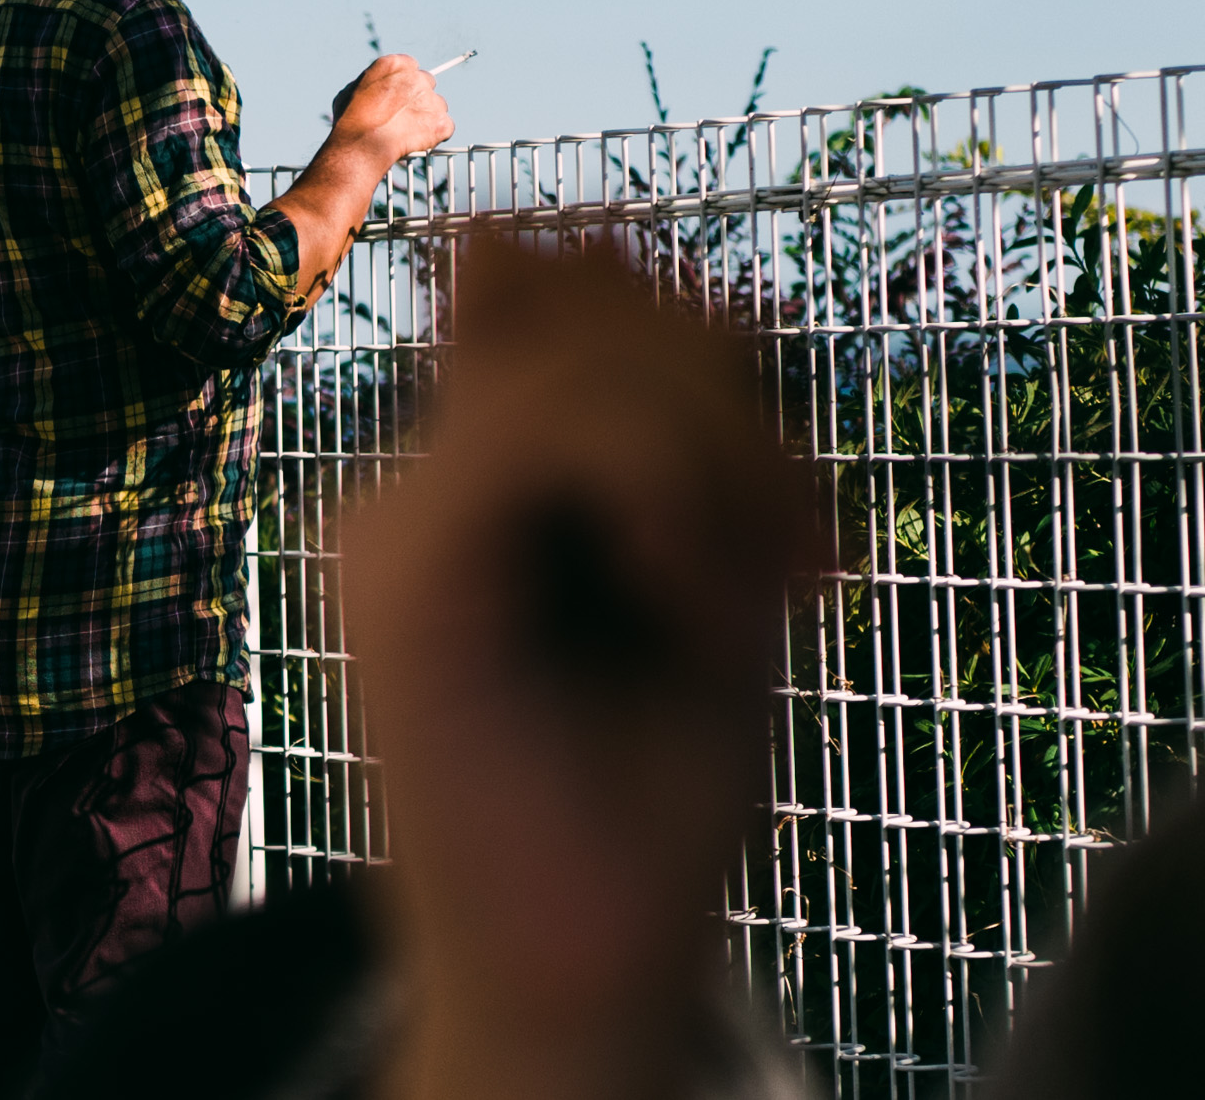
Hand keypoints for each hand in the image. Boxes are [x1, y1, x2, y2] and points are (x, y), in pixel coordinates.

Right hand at [328, 53, 455, 164]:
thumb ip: (373, 84)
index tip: (398, 97)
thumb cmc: (351, 120)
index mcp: (396, 65)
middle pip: (427, 84)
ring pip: (437, 106)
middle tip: (404, 116)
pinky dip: (436, 136)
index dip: (404, 84)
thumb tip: (377, 89)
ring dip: (427, 117)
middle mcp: (418, 77)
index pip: (410, 67)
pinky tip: (418, 141)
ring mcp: (432, 99)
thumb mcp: (352, 89)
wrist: (362, 144)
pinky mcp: (442, 122)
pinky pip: (445, 127)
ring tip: (407, 132)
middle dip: (418, 99)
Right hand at [348, 236, 822, 1099]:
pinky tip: (687, 602)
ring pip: (592, 355)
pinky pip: (555, 431)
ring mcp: (394, 521)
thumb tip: (548, 230)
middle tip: (809, 551)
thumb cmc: (652, 784)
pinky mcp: (404, 577)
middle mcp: (414, 476)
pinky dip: (666, 497)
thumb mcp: (701, 552)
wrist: (594, 974)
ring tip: (752, 594)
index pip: (586, 277)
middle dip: (742, 399)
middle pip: (602, 292)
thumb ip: (653, 402)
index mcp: (478, 464)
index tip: (802, 498)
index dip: (717, 340)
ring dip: (719, 460)